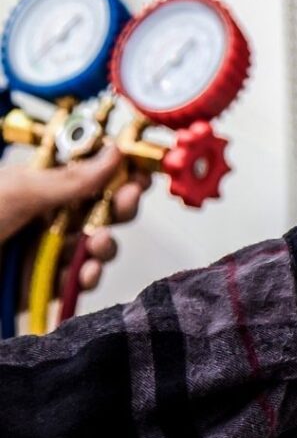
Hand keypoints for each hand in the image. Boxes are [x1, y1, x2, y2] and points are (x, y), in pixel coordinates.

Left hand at [0, 144, 150, 297]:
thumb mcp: (17, 191)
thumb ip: (69, 178)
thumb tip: (114, 154)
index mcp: (36, 183)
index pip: (89, 170)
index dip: (117, 168)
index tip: (138, 169)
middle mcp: (44, 213)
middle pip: (101, 205)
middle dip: (119, 204)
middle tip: (125, 201)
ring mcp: (44, 249)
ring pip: (96, 242)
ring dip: (106, 243)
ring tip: (98, 244)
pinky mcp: (42, 283)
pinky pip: (79, 277)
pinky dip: (89, 276)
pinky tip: (85, 274)